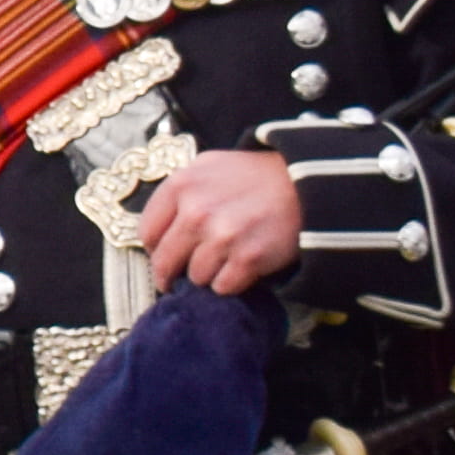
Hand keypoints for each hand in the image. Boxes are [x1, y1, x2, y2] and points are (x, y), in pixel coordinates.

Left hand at [136, 149, 301, 296]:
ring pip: (195, 276)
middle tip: (176, 278)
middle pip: (165, 261)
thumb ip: (178, 193)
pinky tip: (239, 268)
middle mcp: (196, 212)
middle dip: (170, 273)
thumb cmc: (254, 176)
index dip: (154, 248)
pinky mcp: (248, 258)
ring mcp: (222, 237)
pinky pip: (223, 286)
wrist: (307, 184)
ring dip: (206, 275)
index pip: (147, 233)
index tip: (161, 255)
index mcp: (181, 186)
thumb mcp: (208, 167)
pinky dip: (230, 282)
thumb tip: (154, 231)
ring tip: (222, 261)